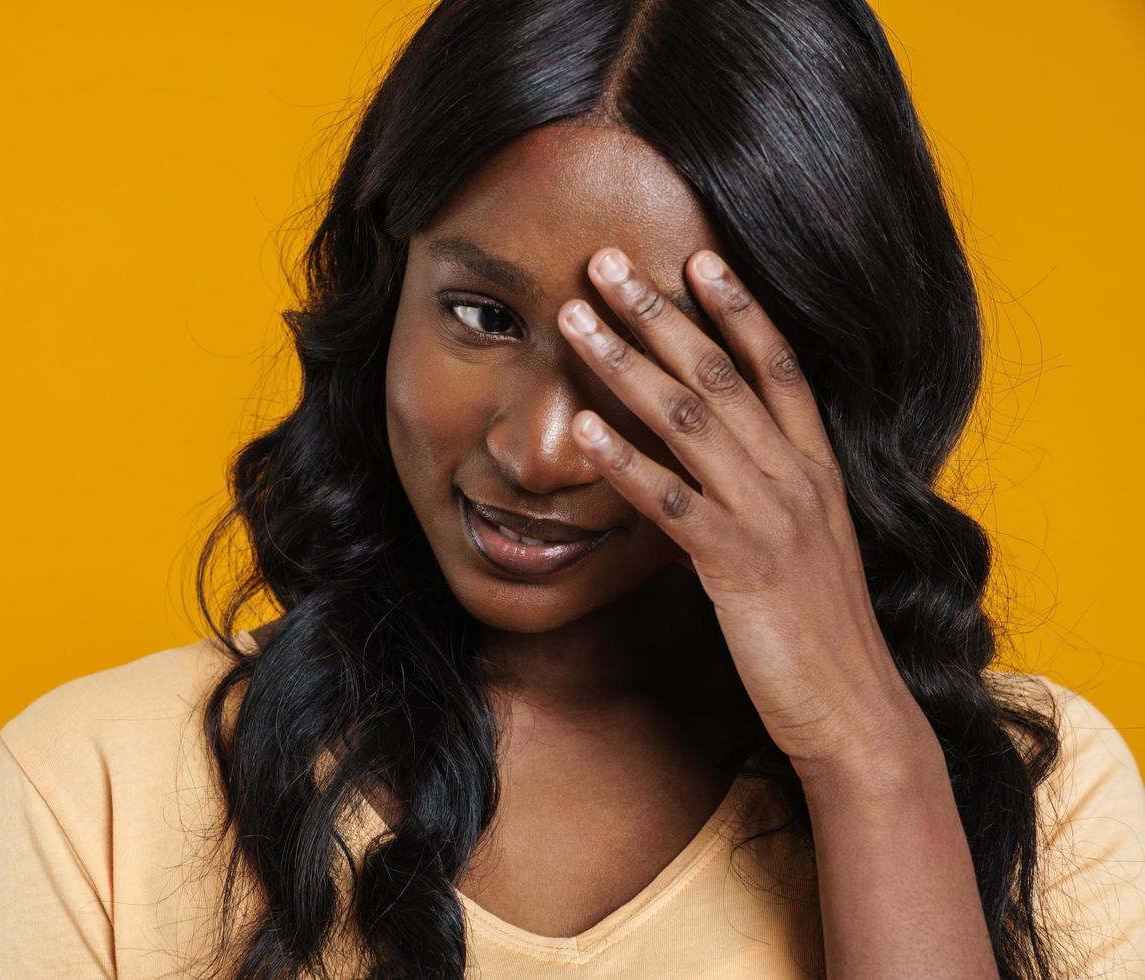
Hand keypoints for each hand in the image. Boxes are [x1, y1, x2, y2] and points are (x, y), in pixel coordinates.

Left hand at [558, 246, 930, 775]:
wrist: (854, 709)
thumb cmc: (819, 630)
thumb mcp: (802, 545)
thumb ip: (765, 494)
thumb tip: (710, 466)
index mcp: (815, 467)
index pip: (778, 364)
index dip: (738, 307)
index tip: (699, 255)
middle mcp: (795, 477)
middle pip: (720, 373)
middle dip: (659, 312)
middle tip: (605, 262)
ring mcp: (768, 516)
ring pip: (689, 420)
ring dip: (627, 363)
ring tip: (576, 319)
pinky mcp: (737, 565)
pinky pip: (672, 500)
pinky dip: (626, 461)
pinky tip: (585, 429)